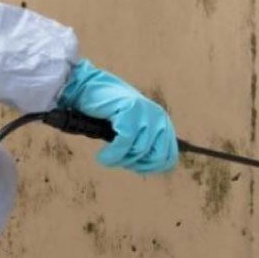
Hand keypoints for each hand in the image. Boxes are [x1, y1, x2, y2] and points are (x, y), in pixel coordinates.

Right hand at [58, 60, 177, 173]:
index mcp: (163, 124)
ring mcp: (146, 112)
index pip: (169, 159)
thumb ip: (145, 146)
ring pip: (139, 151)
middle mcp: (159, 117)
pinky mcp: (131, 109)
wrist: (89, 88)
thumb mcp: (134, 132)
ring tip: (107, 157)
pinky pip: (125, 142)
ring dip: (120, 160)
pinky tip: (103, 156)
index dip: (150, 168)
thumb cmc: (109, 115)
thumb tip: (151, 169)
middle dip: (136, 164)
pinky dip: (112, 154)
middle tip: (118, 160)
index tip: (132, 167)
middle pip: (156, 158)